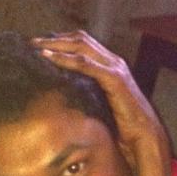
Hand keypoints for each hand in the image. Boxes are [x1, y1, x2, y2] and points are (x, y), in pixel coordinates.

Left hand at [32, 31, 171, 169]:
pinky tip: (51, 58)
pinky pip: (87, 64)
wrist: (144, 136)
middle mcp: (113, 62)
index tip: (40, 46)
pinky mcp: (115, 79)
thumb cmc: (122, 126)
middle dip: (54, 39)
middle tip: (32, 43)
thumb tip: (61, 97)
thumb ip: (85, 95)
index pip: (82, 44)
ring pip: (82, 47)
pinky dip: (67, 59)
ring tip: (37, 48)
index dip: (61, 42)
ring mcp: (115, 68)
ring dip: (57, 45)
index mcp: (110, 66)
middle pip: (80, 40)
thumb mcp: (99, 105)